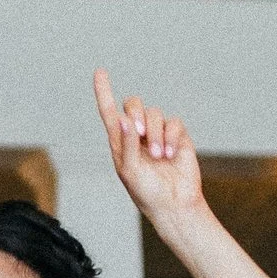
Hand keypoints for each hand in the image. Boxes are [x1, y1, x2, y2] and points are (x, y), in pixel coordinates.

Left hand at [94, 69, 205, 233]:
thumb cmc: (147, 192)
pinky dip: (171, 137)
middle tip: (141, 135)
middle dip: (137, 116)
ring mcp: (158, 134)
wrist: (174, 204)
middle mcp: (137, 135)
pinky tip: (170, 154)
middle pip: (133, 105)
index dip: (104, 92)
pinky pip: (174, 122)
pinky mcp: (177, 136)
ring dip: (155, 133)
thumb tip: (122, 118)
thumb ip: (126, 144)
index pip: (109, 113)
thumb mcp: (130, 171)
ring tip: (159, 155)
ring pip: (155, 113)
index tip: (99, 73)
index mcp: (120, 142)